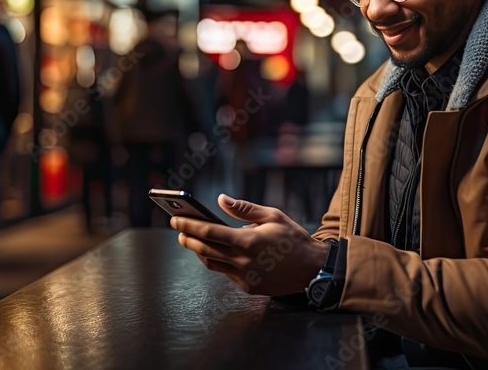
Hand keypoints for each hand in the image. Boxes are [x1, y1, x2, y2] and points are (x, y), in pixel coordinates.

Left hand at [171, 194, 329, 296]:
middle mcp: (242, 261)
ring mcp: (244, 277)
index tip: (175, 220)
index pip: (208, 233)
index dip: (189, 226)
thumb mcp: (272, 216)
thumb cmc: (293, 238)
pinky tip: (217, 252)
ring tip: (193, 241)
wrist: (312, 269)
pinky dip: (219, 261)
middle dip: (188, 239)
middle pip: (204, 250)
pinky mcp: (248, 287)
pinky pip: (227, 273)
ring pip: (212, 264)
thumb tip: (221, 199)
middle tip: (179, 230)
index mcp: (247, 241)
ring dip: (199, 252)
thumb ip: (244, 209)